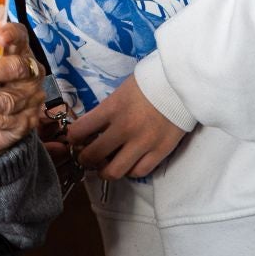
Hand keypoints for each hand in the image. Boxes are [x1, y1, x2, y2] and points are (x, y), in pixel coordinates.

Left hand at [66, 75, 186, 180]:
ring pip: (114, 171)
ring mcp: (143, 143)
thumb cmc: (148, 83)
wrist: (182, 84)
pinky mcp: (161, 152)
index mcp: (111, 109)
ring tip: (105, 166)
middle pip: (93, 155)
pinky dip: (129, 171)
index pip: (79, 131)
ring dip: (104, 171)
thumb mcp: (120, 92)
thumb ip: (106, 111)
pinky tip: (127, 164)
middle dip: (84, 159)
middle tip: (86, 157)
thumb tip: (93, 128)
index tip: (74, 139)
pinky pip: (138, 172)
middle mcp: (124, 129)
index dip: (72, 138)